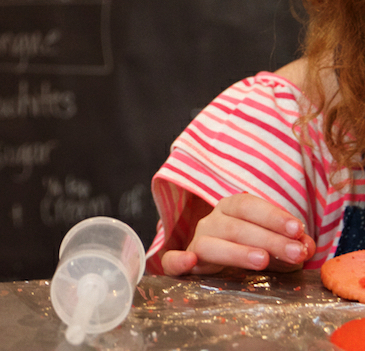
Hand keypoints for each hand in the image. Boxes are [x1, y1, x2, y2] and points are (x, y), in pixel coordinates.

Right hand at [160, 193, 315, 275]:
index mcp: (231, 211)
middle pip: (235, 226)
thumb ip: (292, 245)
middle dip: (268, 239)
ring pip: (210, 244)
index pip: (248, 206)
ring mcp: (195, 244)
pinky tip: (189, 262)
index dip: (272, 216)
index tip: (297, 229)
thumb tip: (306, 245)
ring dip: (236, 251)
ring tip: (262, 260)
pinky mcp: (180, 266)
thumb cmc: (254, 253)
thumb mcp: (278, 248)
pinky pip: (170, 261)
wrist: (222, 270)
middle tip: (295, 253)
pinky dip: (177, 260)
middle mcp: (211, 223)